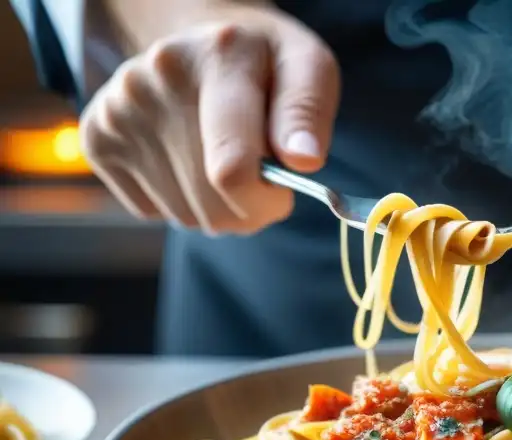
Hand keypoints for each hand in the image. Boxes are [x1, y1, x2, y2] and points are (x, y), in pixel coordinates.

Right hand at [79, 5, 340, 234]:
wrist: (201, 47)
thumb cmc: (265, 65)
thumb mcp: (307, 67)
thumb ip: (307, 113)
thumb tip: (303, 161)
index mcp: (219, 58)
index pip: (232, 167)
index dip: (265, 200)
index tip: (281, 192)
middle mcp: (157, 79)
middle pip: (212, 203)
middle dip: (249, 208)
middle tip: (261, 177)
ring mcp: (120, 110)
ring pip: (185, 215)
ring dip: (217, 208)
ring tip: (225, 161)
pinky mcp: (98, 138)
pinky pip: (154, 213)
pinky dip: (182, 202)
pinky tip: (191, 161)